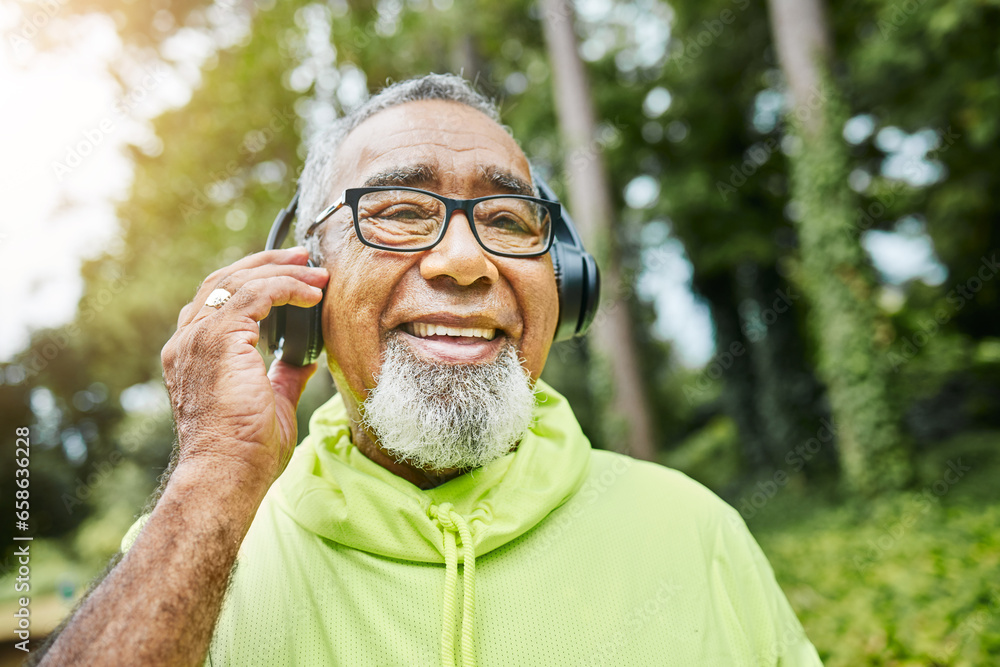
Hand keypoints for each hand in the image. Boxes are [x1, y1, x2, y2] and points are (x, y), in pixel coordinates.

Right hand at [161, 247, 328, 489]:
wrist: (226, 475)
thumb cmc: (246, 452)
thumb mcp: (271, 402)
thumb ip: (283, 375)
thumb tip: (305, 359)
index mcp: (192, 353)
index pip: (217, 298)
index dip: (254, 279)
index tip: (292, 274)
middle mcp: (187, 340)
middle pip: (223, 280)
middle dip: (267, 263)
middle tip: (305, 258)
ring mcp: (196, 338)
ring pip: (239, 280)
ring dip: (283, 271)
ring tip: (317, 274)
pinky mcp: (216, 339)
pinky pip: (255, 294)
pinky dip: (286, 287)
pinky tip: (312, 295)